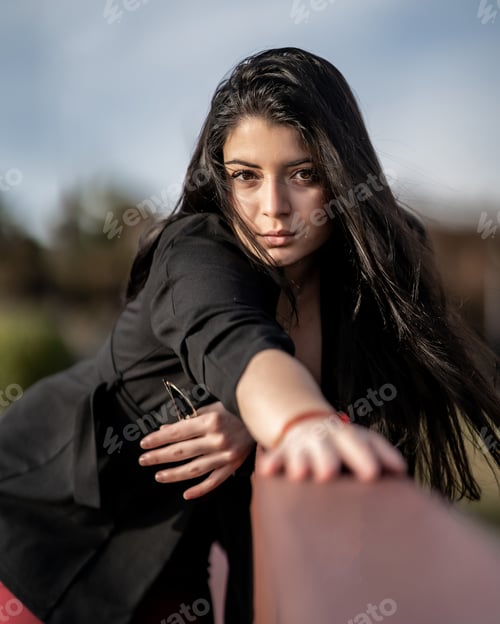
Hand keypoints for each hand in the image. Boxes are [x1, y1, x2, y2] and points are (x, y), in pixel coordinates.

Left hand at [138, 402, 254, 499]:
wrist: (263, 417)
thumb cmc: (234, 409)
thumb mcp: (212, 407)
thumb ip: (188, 419)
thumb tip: (164, 430)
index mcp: (211, 421)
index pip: (177, 432)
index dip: (158, 439)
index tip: (143, 444)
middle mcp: (217, 439)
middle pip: (182, 451)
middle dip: (159, 456)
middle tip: (143, 460)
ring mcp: (226, 455)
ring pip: (194, 469)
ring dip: (174, 474)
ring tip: (158, 476)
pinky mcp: (233, 466)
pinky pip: (214, 481)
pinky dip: (200, 489)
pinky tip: (186, 494)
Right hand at [257, 417, 406, 481]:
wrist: (305, 420)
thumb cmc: (342, 441)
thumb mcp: (361, 440)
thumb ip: (380, 453)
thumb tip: (402, 469)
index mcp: (348, 435)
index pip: (361, 443)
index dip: (368, 457)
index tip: (374, 474)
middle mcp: (325, 437)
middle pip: (329, 447)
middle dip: (329, 459)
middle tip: (329, 474)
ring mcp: (303, 443)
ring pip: (302, 452)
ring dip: (301, 462)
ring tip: (300, 475)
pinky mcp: (284, 451)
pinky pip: (277, 457)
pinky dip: (272, 463)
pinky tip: (267, 471)